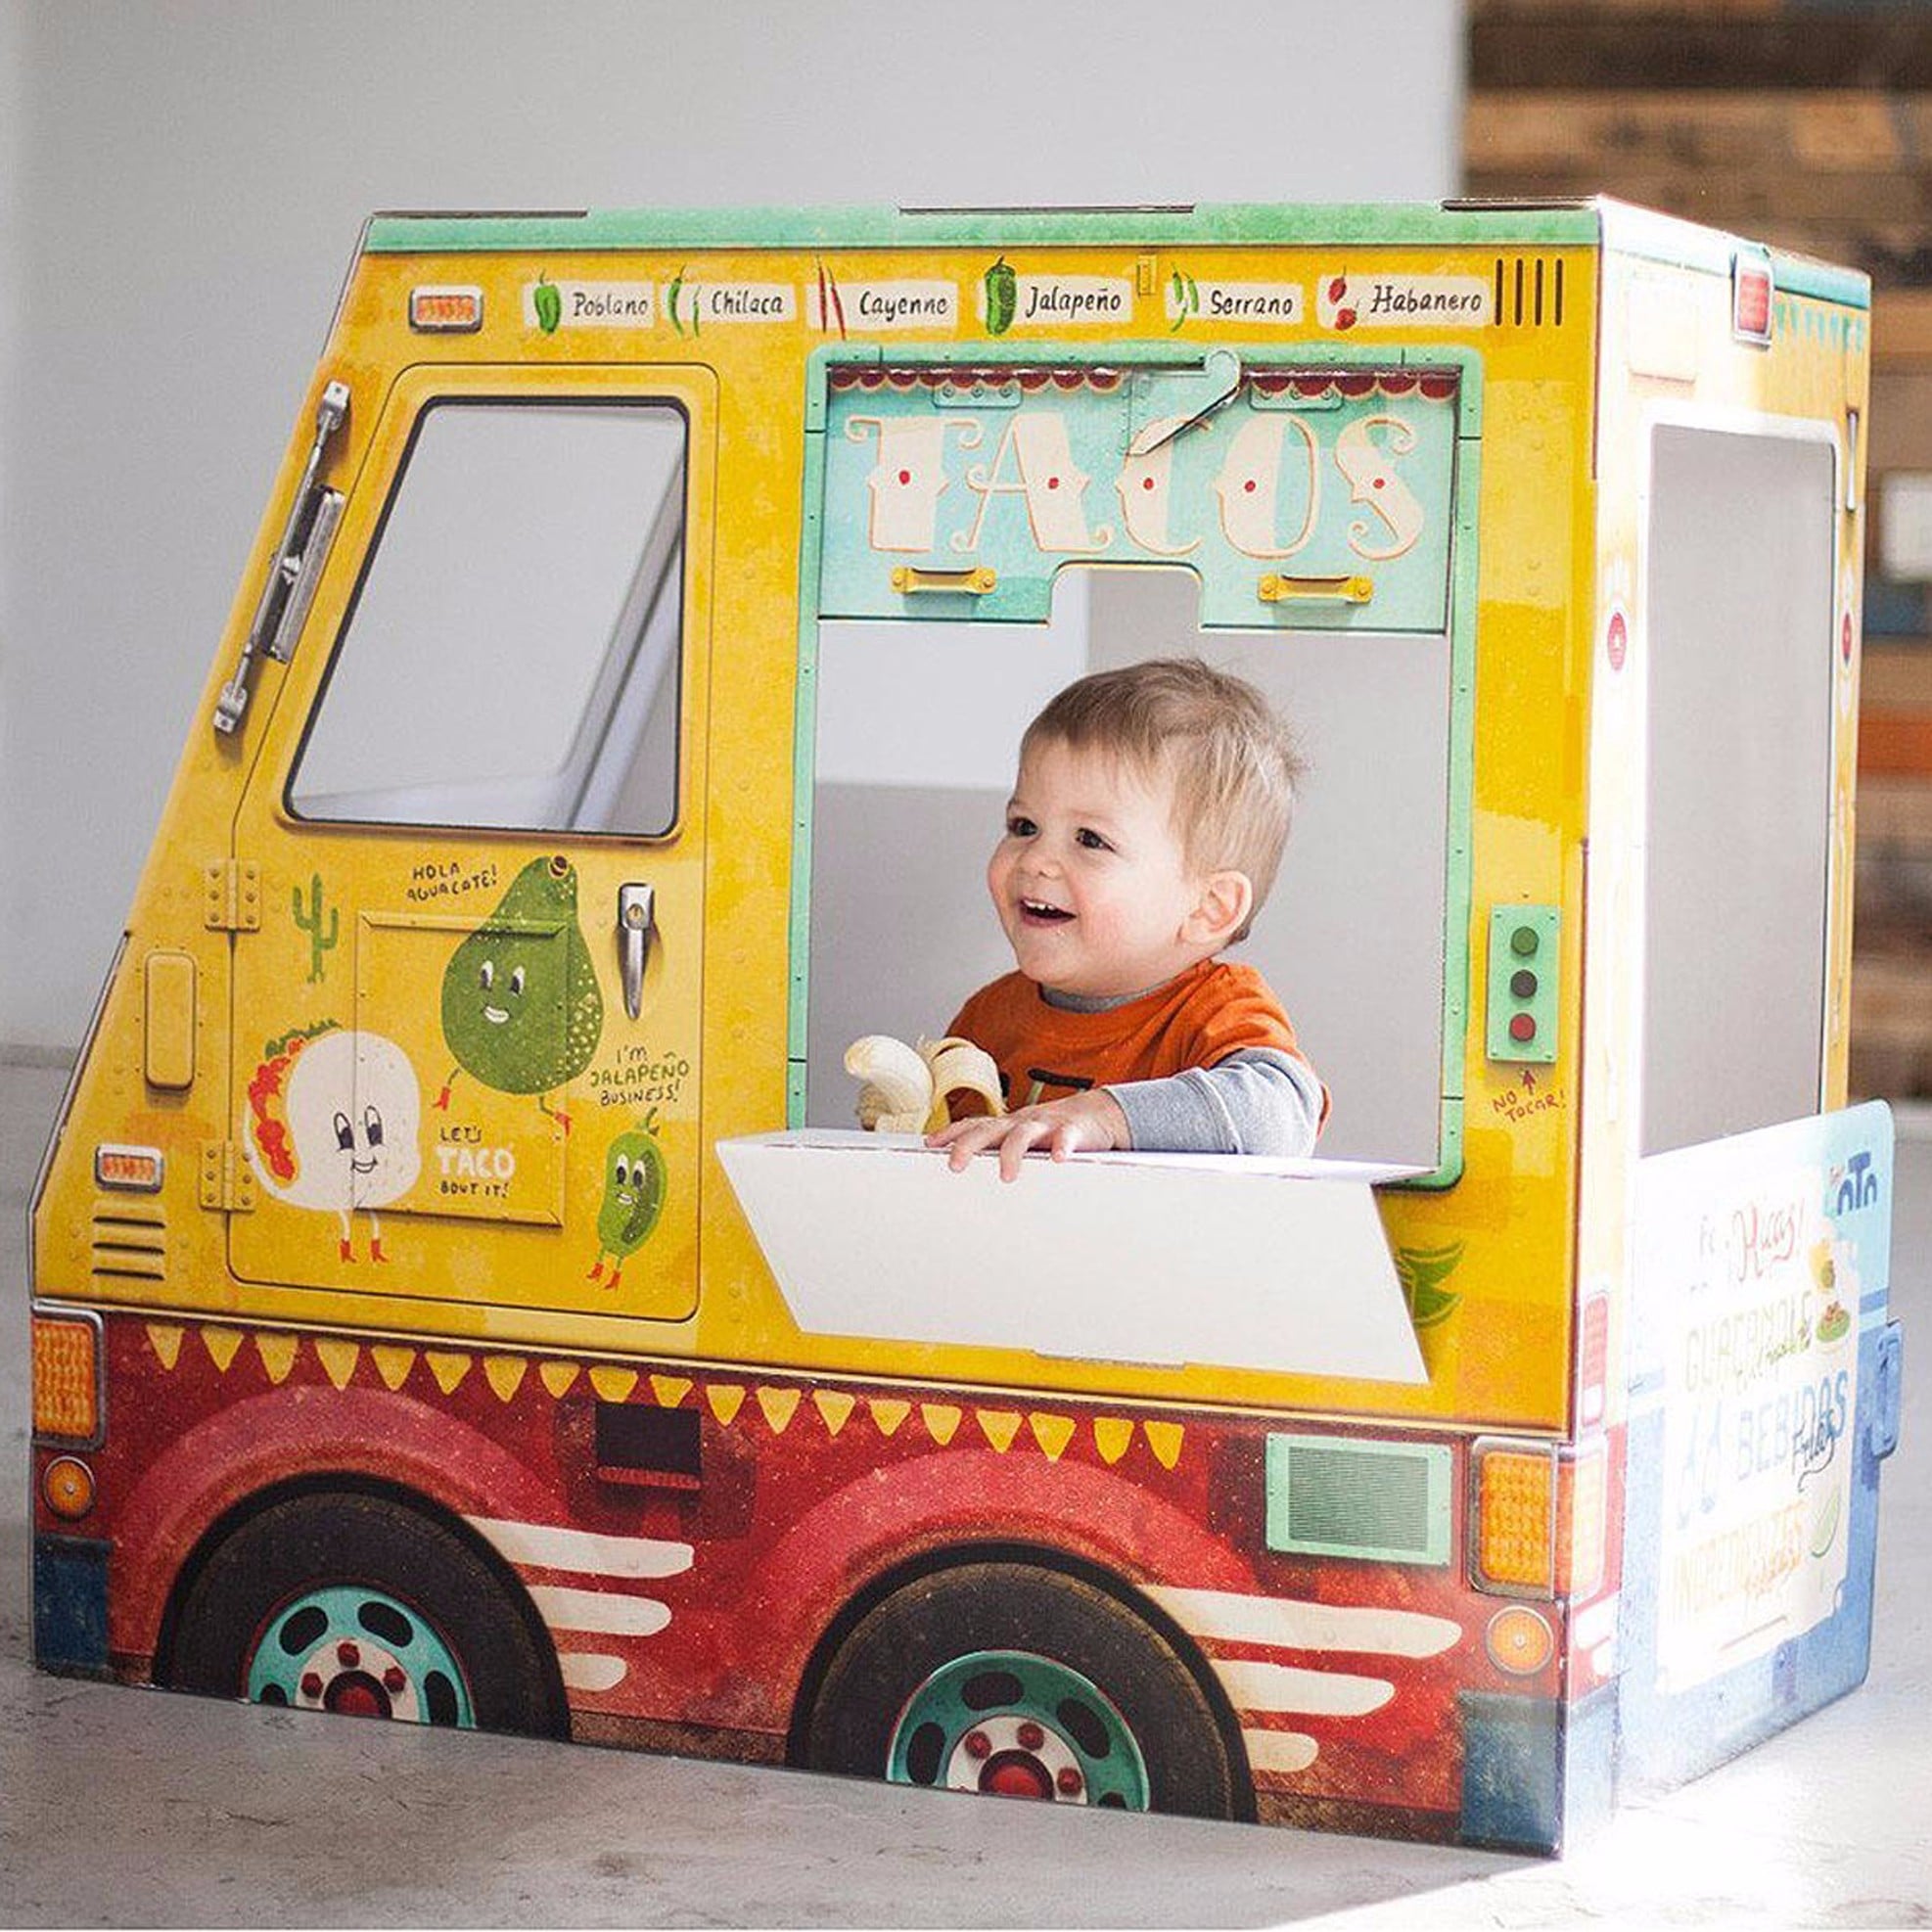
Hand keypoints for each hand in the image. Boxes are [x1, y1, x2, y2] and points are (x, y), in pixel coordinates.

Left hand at [925, 1090, 1129, 1181]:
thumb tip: (963, 1162)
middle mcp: (1021, 1122)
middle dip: (969, 1145)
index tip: (932, 1143)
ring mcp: (1046, 1125)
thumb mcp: (1020, 1135)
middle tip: (954, 1165)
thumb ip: (997, 1146)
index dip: (952, 1133)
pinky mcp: (1073, 1130)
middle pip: (989, 1129)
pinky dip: (1062, 1147)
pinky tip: (1059, 1160)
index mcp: (1007, 1125)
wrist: (1097, 1114)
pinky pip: (1066, 1138)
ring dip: (1012, 1154)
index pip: (974, 1125)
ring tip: (1006, 1176)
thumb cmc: (1052, 1130)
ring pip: (1023, 1135)